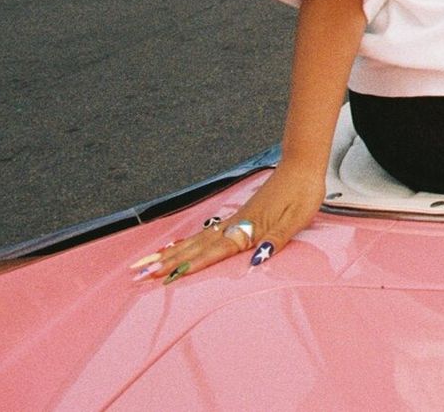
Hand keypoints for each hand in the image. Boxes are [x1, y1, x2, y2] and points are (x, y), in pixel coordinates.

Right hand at [129, 165, 324, 284]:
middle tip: (140, 273)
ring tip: (148, 262)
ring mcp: (235, 218)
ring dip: (172, 252)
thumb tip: (256, 260)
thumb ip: (276, 239)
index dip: (192, 265)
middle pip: (196, 246)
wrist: (303, 165)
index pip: (215, 251)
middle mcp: (236, 223)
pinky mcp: (239, 214)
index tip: (167, 277)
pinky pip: (208, 232)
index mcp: (249, 227)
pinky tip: (180, 245)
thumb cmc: (303, 193)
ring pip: (197, 239)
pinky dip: (190, 240)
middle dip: (168, 261)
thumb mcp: (297, 219)